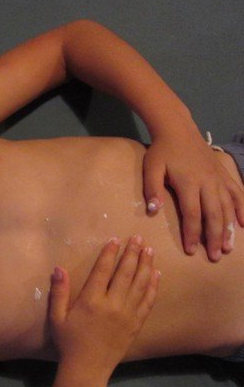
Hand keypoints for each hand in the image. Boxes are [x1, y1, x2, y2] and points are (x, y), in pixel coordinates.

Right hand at [48, 236, 159, 376]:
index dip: (109, 253)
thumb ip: (58, 292)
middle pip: (126, 273)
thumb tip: (58, 268)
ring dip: (146, 265)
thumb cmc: (69, 342)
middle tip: (138, 238)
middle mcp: (112, 304)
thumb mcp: (57, 317)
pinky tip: (156, 274)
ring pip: (140, 284)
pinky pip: (148, 301)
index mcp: (91, 301)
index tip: (115, 240)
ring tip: (149, 250)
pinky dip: (153, 286)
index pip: (103, 270)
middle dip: (132, 253)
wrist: (87, 368)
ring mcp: (127, 314)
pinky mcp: (136, 323)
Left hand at [143, 134, 243, 260]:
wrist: (179, 129)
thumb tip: (153, 210)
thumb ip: (152, 189)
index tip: (191, 250)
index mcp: (189, 183)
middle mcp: (208, 182)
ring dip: (230, 228)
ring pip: (229, 206)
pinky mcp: (224, 174)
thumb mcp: (151, 168)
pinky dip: (243, 208)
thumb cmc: (162, 151)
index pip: (192, 214)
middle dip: (215, 237)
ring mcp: (219, 178)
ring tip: (229, 248)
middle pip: (214, 214)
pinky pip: (238, 192)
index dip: (192, 233)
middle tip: (215, 256)